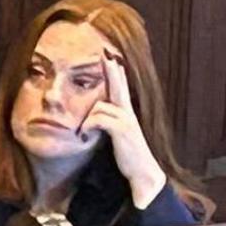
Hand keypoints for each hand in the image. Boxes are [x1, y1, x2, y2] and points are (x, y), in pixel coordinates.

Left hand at [92, 58, 168, 203]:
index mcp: (124, 113)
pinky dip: (88, 127)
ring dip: (87, 121)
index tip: (109, 56)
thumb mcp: (112, 137)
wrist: (141, 172)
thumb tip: (88, 119)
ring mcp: (127, 120)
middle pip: (118, 86)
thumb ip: (104, 124)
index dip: (115, 73)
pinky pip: (98, 119)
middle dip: (112, 70)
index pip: (119, 88)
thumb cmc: (125, 156)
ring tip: (84, 134)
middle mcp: (127, 113)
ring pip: (98, 107)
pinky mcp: (123, 129)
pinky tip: (84, 136)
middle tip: (106, 53)